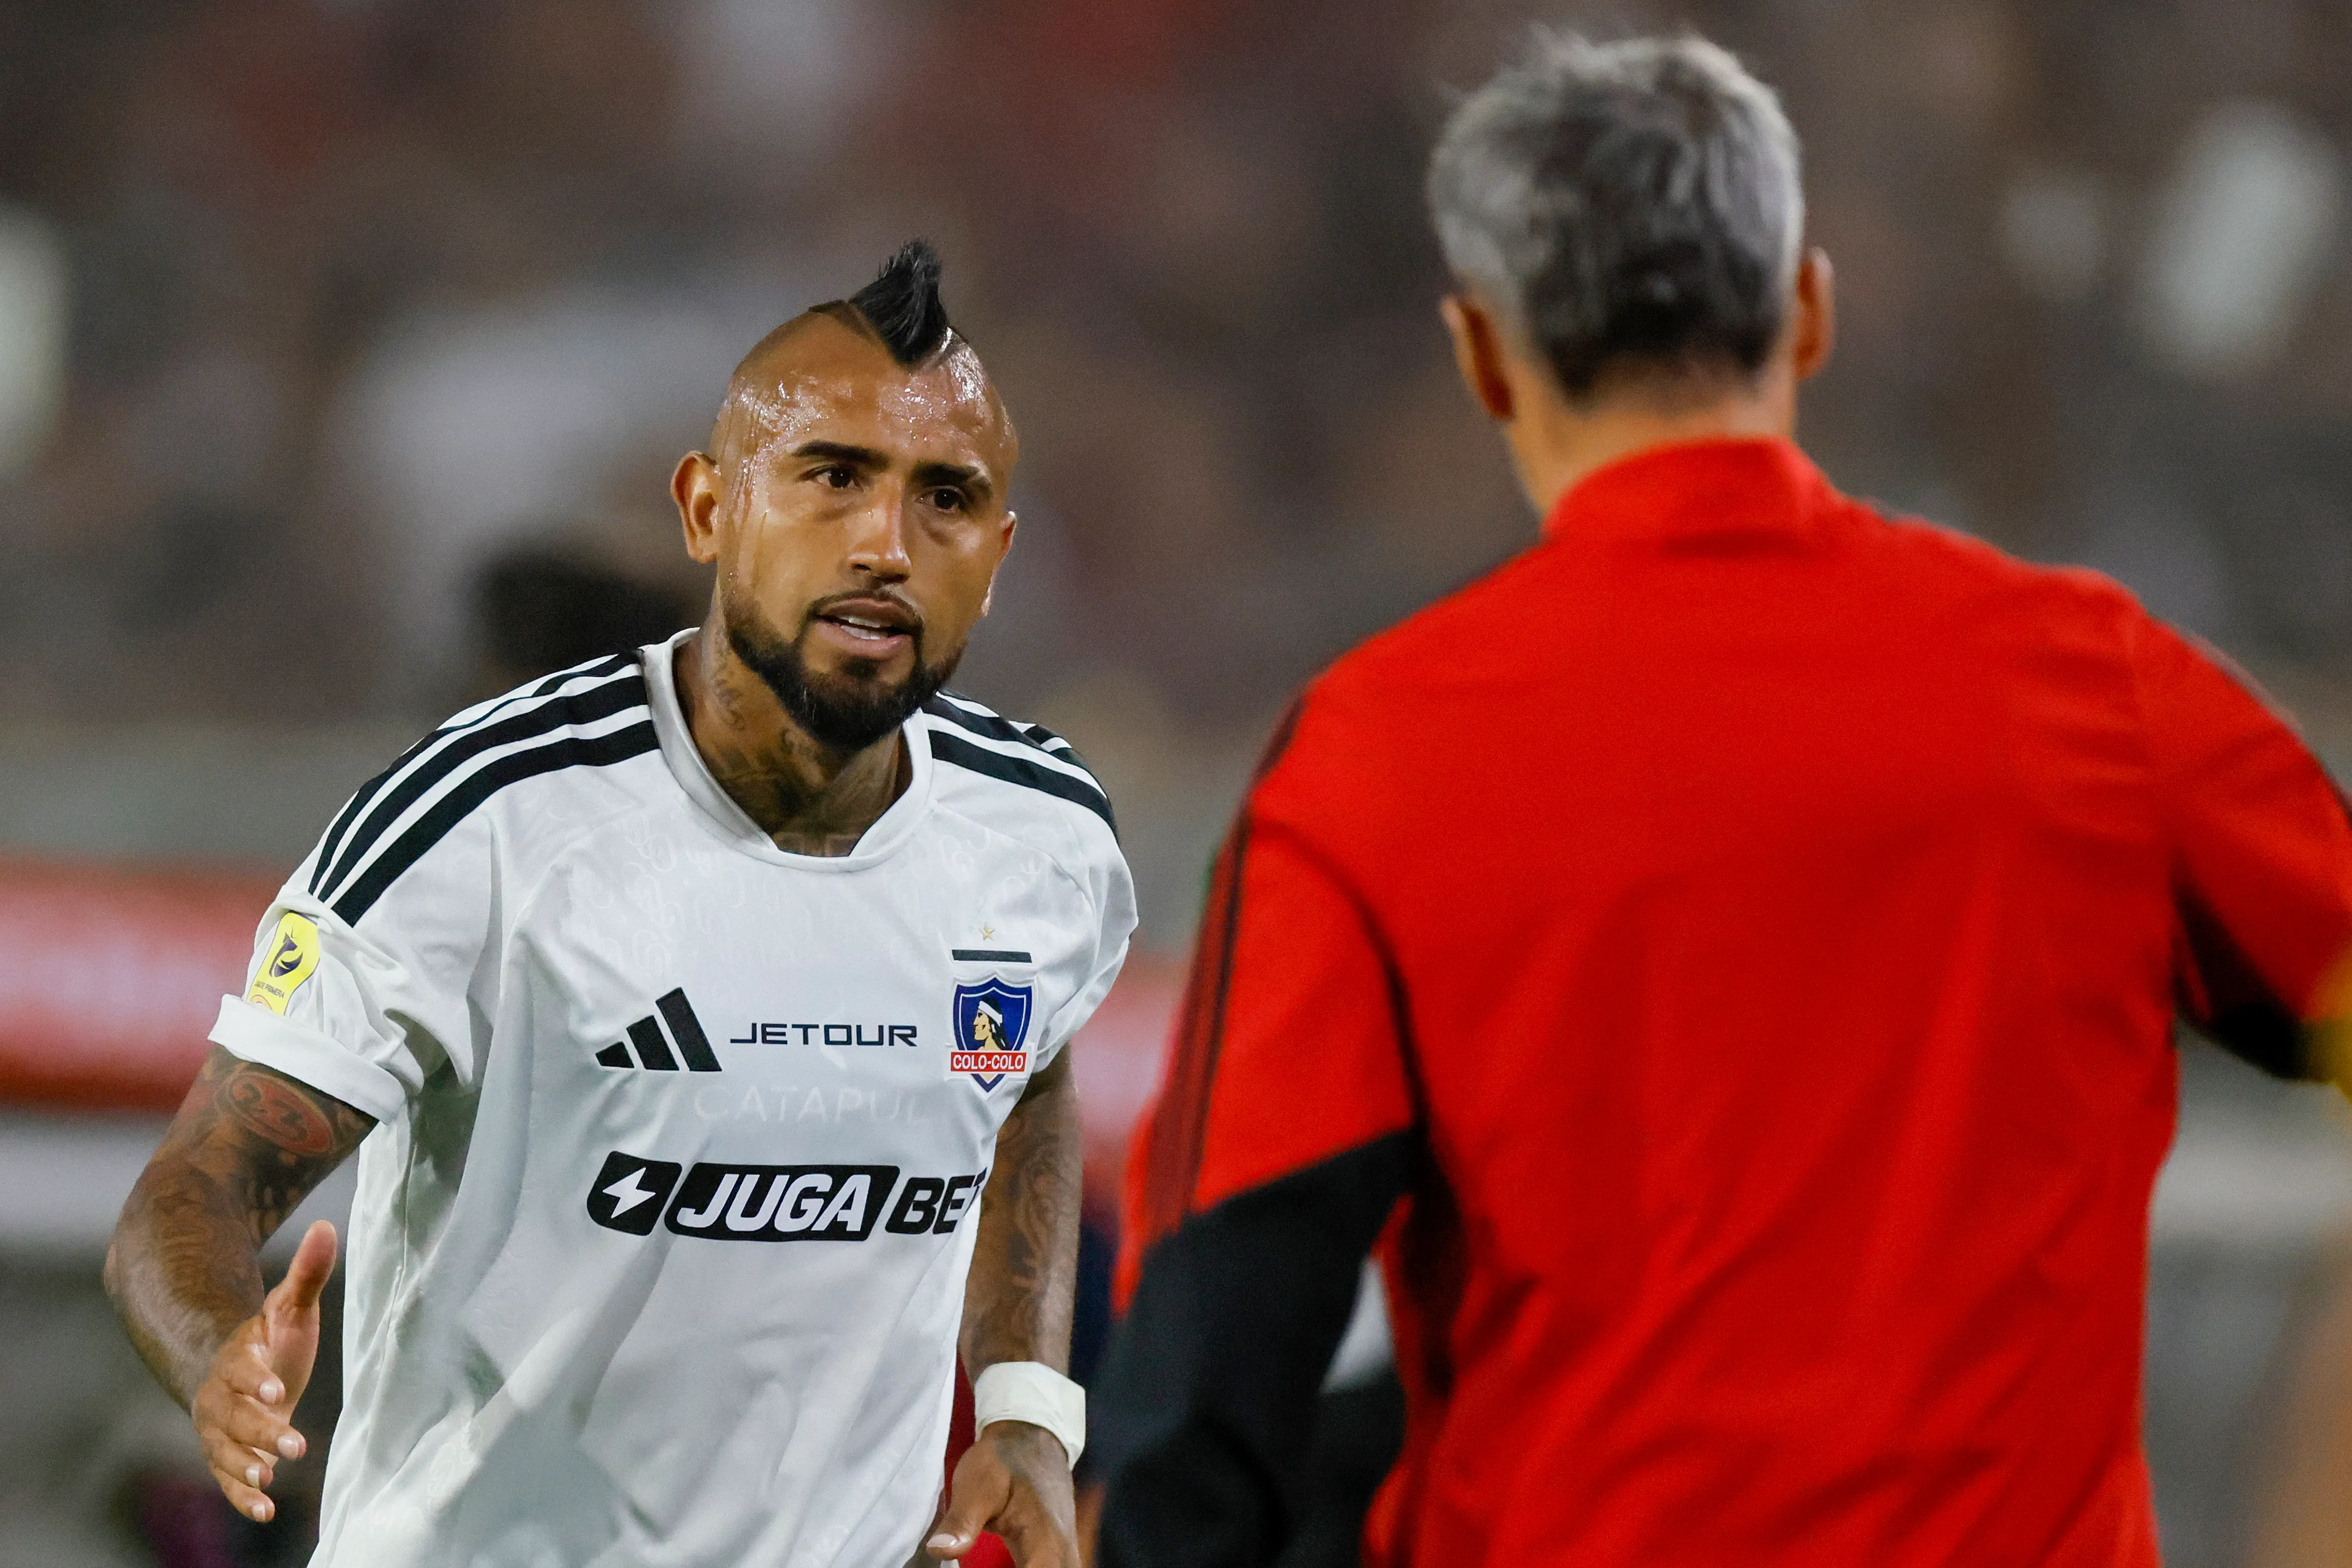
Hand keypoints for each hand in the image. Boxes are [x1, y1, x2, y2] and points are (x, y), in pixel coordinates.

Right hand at [190, 1219, 336, 1522]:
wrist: (243, 1374)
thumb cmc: (273, 1339)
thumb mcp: (290, 1308)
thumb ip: (307, 1273)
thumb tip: (327, 1224)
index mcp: (237, 1359)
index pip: (242, 1369)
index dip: (256, 1380)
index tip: (277, 1390)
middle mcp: (221, 1398)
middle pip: (237, 1417)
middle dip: (263, 1431)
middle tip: (295, 1445)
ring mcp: (219, 1431)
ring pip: (227, 1451)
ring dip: (247, 1467)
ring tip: (270, 1478)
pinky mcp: (226, 1457)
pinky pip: (228, 1480)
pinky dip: (242, 1496)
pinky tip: (265, 1512)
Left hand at [927, 1421, 1075, 1565]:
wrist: (1032, 1436)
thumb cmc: (1002, 1460)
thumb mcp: (976, 1485)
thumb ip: (962, 1522)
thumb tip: (940, 1551)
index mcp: (1045, 1543)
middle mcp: (1062, 1554)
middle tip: (986, 1566)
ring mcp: (1065, 1553)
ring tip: (996, 1565)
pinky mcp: (1059, 1552)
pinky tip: (1012, 1566)